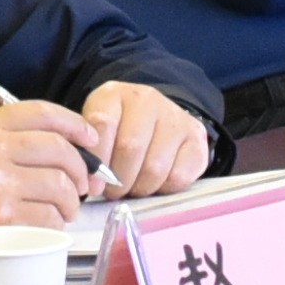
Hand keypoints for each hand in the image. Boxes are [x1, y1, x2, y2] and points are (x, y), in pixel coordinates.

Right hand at [0, 100, 108, 271]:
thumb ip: (3, 136)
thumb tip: (59, 144)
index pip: (43, 113)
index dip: (76, 124)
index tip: (90, 138)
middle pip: (60, 150)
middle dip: (81, 168)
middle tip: (82, 183)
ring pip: (60, 186)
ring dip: (70, 201)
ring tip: (65, 208)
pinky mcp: (3, 219)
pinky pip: (49, 218)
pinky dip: (56, 223)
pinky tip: (49, 225)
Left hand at [80, 80, 213, 197]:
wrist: (155, 121)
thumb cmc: (117, 132)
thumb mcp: (93, 132)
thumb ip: (88, 152)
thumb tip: (92, 184)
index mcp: (114, 94)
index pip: (103, 124)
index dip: (96, 160)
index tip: (93, 182)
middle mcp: (147, 100)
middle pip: (131, 148)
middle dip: (118, 181)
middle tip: (114, 191)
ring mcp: (175, 117)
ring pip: (155, 167)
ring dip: (140, 188)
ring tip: (133, 187)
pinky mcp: (197, 138)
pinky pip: (179, 177)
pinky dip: (164, 189)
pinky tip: (156, 183)